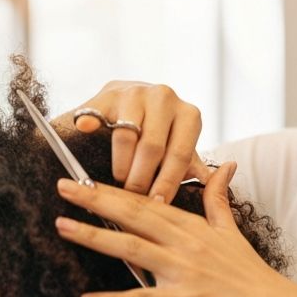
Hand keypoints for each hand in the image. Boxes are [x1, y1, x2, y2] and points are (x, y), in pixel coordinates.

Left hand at [53, 163, 296, 296]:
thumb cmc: (252, 274)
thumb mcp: (233, 230)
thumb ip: (218, 199)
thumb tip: (227, 165)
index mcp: (192, 225)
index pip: (146, 200)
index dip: (113, 189)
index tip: (85, 179)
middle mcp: (184, 242)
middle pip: (133, 215)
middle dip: (95, 200)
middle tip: (62, 187)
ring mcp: (183, 270)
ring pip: (132, 248)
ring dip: (95, 237)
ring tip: (63, 226)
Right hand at [69, 81, 210, 202]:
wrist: (129, 102)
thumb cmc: (159, 133)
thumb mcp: (179, 147)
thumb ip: (191, 163)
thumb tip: (210, 178)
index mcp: (189, 115)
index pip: (179, 153)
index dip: (167, 182)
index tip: (158, 204)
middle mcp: (165, 97)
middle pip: (152, 147)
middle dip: (142, 179)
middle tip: (134, 200)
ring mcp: (135, 92)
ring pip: (127, 135)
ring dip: (121, 165)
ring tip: (119, 182)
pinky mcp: (107, 92)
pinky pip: (98, 111)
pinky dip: (91, 121)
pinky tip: (85, 129)